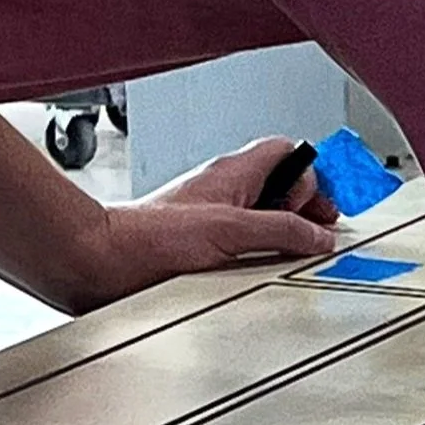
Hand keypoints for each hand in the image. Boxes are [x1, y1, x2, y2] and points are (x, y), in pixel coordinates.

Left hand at [80, 136, 339, 302]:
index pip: (289, 152)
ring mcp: (215, 217)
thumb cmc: (149, 238)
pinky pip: (246, 242)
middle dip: (305, 210)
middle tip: (314, 234)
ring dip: (283, 235)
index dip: (313, 177)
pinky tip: (259, 272)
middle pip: (283, 186)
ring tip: (287, 256)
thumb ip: (281, 229)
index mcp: (235, 172)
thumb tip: (319, 236)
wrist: (101, 262)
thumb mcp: (230, 230)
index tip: (323, 208)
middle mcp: (226, 190)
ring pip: (266, 216)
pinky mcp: (202, 245)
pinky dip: (261, 255)